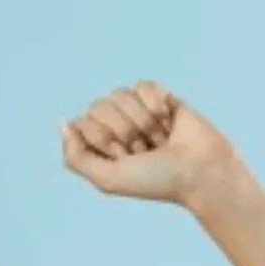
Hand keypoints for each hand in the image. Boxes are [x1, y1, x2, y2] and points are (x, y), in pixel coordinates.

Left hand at [60, 80, 242, 207]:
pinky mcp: (160, 98)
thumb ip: (75, 157)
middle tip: (145, 150)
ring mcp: (138, 111)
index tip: (124, 157)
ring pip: (121, 94)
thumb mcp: (108, 179)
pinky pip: (143, 85)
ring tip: (159, 138)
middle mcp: (116, 126)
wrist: (201, 172)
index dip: (103, 139)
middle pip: (99, 105)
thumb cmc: (157, 180)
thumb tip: (63, 124)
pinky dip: (155, 103)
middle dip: (124, 130)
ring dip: (142, 120)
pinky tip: (168, 120)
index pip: (82, 122)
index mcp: (100, 145)